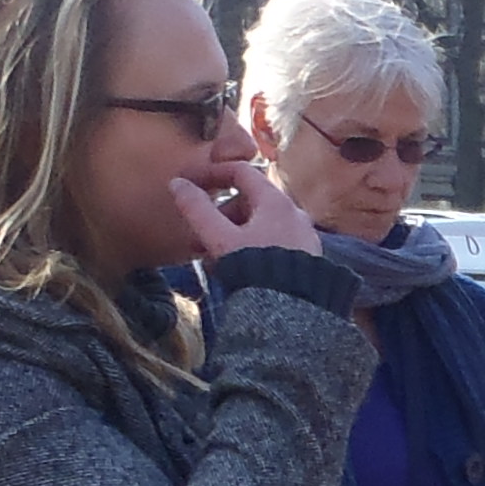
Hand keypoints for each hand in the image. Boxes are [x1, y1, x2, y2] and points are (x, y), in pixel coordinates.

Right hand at [170, 159, 322, 264]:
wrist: (292, 313)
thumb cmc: (256, 271)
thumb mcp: (219, 239)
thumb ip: (197, 209)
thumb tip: (178, 184)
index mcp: (276, 202)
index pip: (242, 172)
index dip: (212, 173)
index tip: (191, 183)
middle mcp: (295, 214)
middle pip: (249, 201)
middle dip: (219, 216)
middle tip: (197, 237)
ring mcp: (304, 237)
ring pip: (259, 225)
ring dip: (231, 236)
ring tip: (212, 260)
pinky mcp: (307, 259)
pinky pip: (271, 244)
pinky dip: (249, 248)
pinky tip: (235, 271)